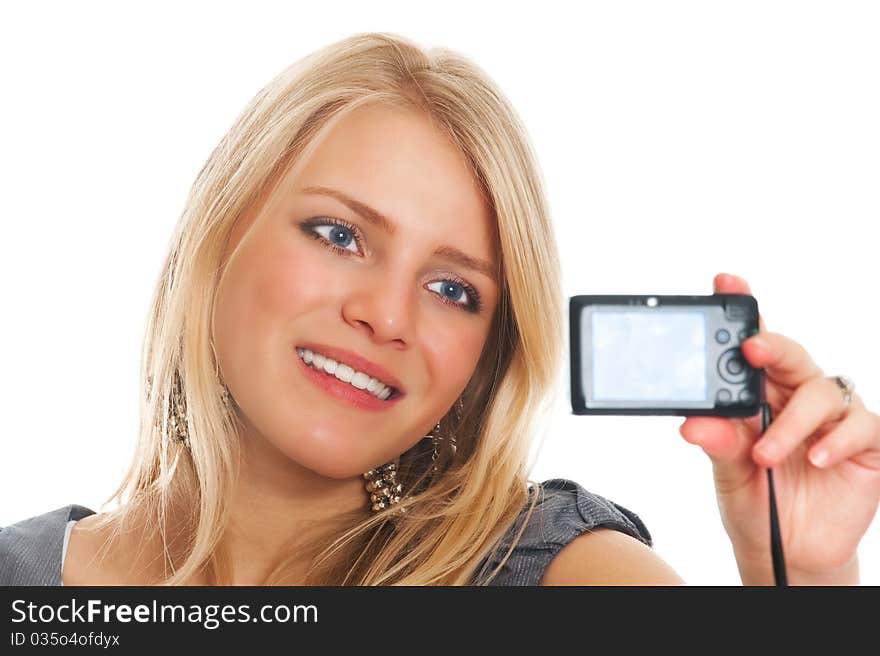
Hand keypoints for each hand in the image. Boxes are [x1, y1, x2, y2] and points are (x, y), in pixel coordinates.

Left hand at [678, 273, 879, 583]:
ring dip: (791, 422)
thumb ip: (717, 445)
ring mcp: (833, 419)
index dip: (743, 310)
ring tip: (765, 453)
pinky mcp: (865, 445)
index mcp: (759, 394)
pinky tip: (817, 459)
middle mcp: (796, 397)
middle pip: (791, 354)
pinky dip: (836, 439)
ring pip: (821, 390)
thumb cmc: (756, 500)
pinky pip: (861, 425)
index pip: (752, 344)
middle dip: (772, 346)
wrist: (787, 553)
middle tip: (751, 349)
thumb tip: (693, 423)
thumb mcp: (728, 473)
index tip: (724, 282)